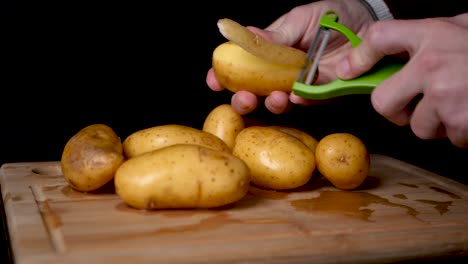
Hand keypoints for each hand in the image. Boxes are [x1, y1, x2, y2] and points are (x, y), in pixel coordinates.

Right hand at [206, 0, 374, 114]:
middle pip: (255, 91)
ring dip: (272, 103)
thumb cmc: (333, 15)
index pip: (243, 65)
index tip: (213, 81)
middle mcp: (282, 70)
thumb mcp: (301, 18)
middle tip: (243, 98)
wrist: (370, 22)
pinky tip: (297, 95)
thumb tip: (246, 35)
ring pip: (278, 101)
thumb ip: (277, 34)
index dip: (225, 75)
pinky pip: (306, 102)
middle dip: (243, 99)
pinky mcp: (322, 93)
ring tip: (275, 97)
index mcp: (272, 51)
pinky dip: (299, 101)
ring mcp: (301, 83)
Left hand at [337, 13, 467, 146]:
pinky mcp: (462, 123)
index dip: (358, 57)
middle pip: (382, 102)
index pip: (378, 39)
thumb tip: (404, 42)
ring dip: (436, 122)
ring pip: (418, 127)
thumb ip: (434, 34)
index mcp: (431, 35)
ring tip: (460, 103)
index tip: (348, 70)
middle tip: (412, 105)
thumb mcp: (465, 26)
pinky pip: (448, 137)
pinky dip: (460, 131)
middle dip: (395, 110)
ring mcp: (446, 97)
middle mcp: (431, 66)